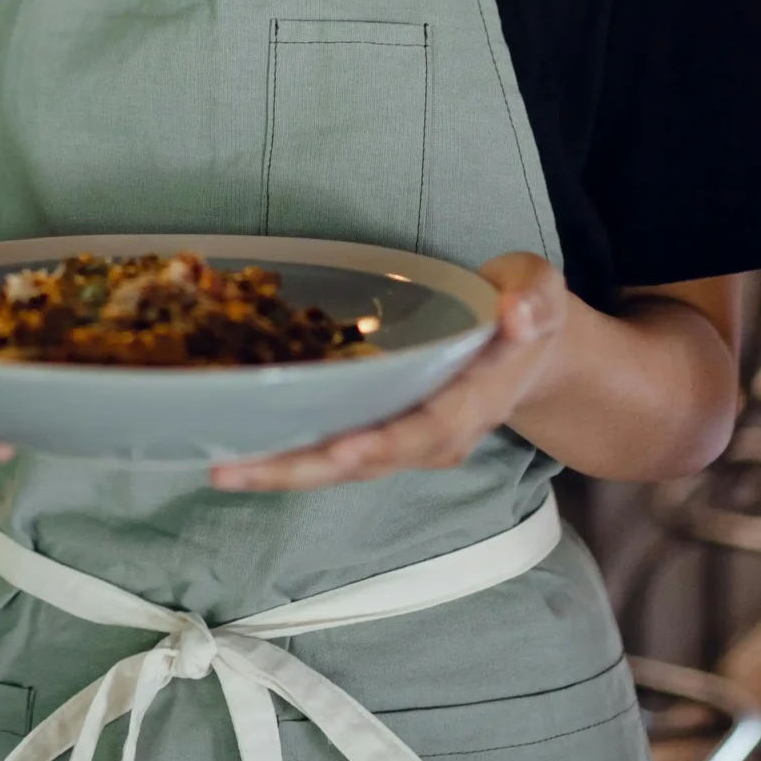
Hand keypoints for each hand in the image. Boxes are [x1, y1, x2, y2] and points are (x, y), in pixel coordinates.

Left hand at [210, 252, 565, 492]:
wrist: (531, 349)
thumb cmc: (525, 308)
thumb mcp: (539, 288)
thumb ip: (533, 299)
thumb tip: (518, 313)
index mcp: (478, 397)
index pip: (430, 428)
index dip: (386, 442)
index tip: (340, 449)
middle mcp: (441, 433)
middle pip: (371, 461)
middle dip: (304, 470)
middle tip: (235, 471)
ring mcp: (412, 441)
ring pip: (347, 467)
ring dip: (286, 472)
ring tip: (221, 470)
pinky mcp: (387, 434)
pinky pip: (339, 454)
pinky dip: (293, 458)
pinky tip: (240, 453)